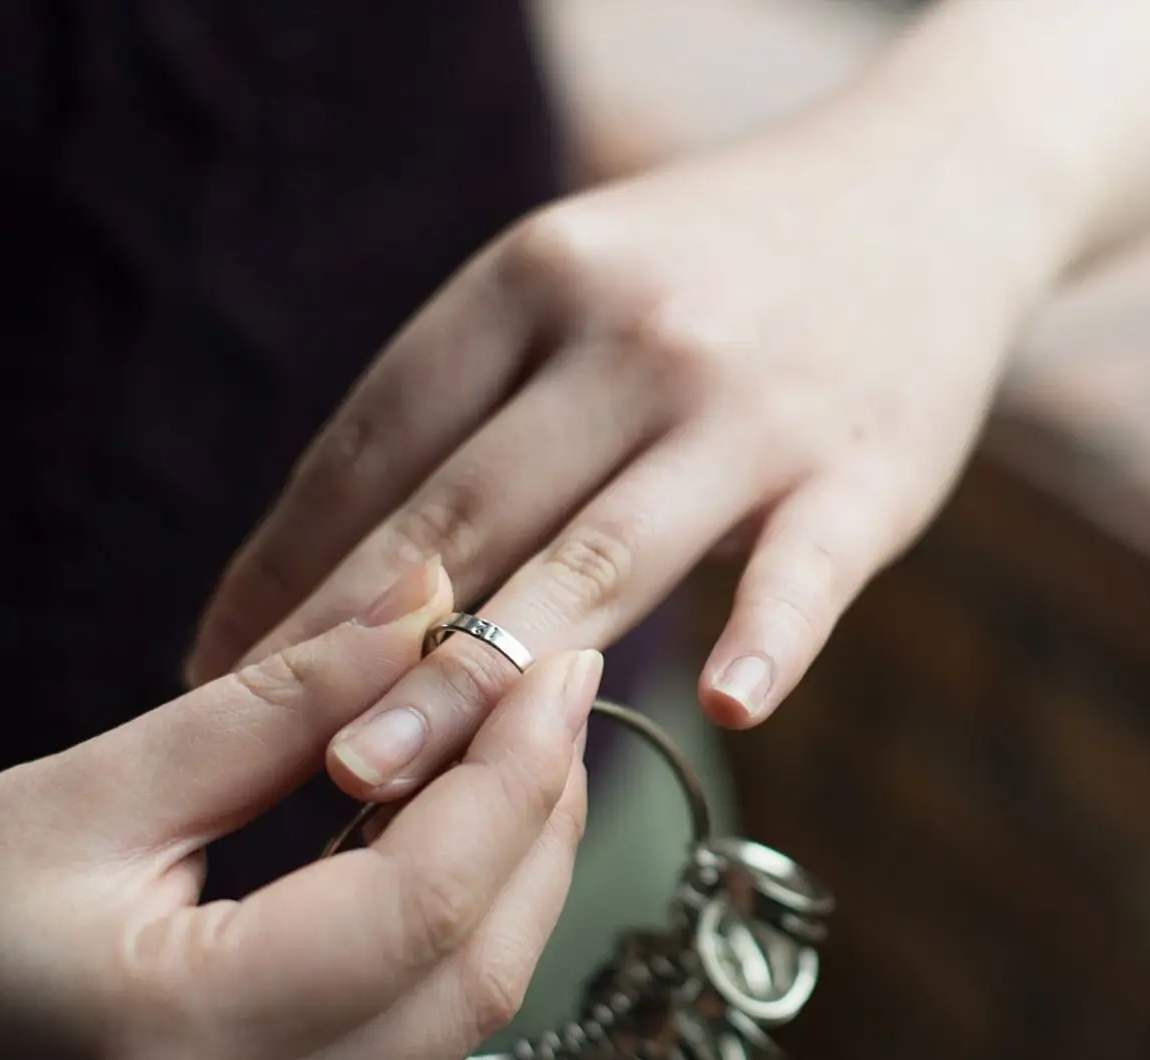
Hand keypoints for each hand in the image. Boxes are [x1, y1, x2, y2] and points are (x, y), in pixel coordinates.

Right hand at [0, 560, 600, 1059]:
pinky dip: (461, 934)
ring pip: (467, 1015)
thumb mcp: (88, 791)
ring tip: (516, 748)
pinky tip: (456, 839)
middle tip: (549, 692)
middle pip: (478, 971)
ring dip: (514, 875)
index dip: (513, 773)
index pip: (424, 903)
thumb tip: (429, 603)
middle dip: (537, 819)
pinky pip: (419, 1045)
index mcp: (177, 1045)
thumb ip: (278, 705)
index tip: (552, 663)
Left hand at [183, 94, 1069, 800]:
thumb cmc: (728, 267)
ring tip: (389, 776)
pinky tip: (726, 705)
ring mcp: (750, 405)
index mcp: (536, 275)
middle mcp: (631, 333)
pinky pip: (803, 567)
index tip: (219, 663)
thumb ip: (490, 400)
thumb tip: (352, 566)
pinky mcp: (865, 470)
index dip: (289, 560)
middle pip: (467, 511)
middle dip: (355, 646)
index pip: (381, 437)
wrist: (929, 193)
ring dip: (485, 675)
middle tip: (268, 756)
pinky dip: (768, 636)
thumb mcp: (587, 277)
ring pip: (600, 555)